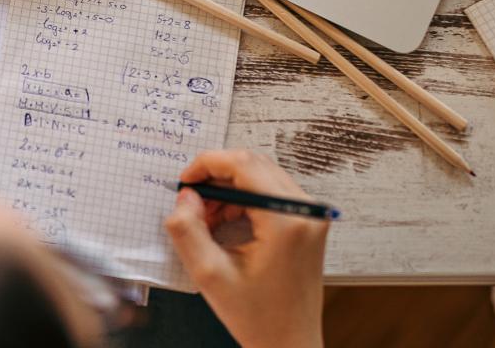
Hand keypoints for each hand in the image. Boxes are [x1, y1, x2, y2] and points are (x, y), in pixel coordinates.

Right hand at [164, 150, 329, 347]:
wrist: (289, 342)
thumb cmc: (259, 317)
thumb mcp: (209, 275)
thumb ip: (188, 230)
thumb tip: (185, 197)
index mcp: (286, 221)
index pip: (243, 165)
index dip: (207, 164)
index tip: (185, 181)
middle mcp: (305, 211)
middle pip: (253, 165)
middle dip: (216, 178)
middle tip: (192, 203)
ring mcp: (310, 215)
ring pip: (261, 176)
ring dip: (228, 190)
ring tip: (206, 220)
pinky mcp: (307, 222)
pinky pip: (271, 192)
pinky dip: (243, 200)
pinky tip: (225, 223)